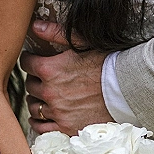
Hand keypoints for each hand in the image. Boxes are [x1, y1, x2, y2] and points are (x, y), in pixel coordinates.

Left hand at [21, 20, 110, 134]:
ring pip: (34, 106)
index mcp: (50, 70)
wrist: (127, 88)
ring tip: (46, 95)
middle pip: (30, 85)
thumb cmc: (106, 62)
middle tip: (44, 77)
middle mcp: (50, 92)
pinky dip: (39, 121)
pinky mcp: (65, 127)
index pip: (27, 64)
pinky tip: (44, 115)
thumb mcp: (82, 42)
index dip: (31, 60)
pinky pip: (41, 127)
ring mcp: (57, 111)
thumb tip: (35, 26)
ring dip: (37, 100)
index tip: (36, 60)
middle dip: (35, 80)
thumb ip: (56, 33)